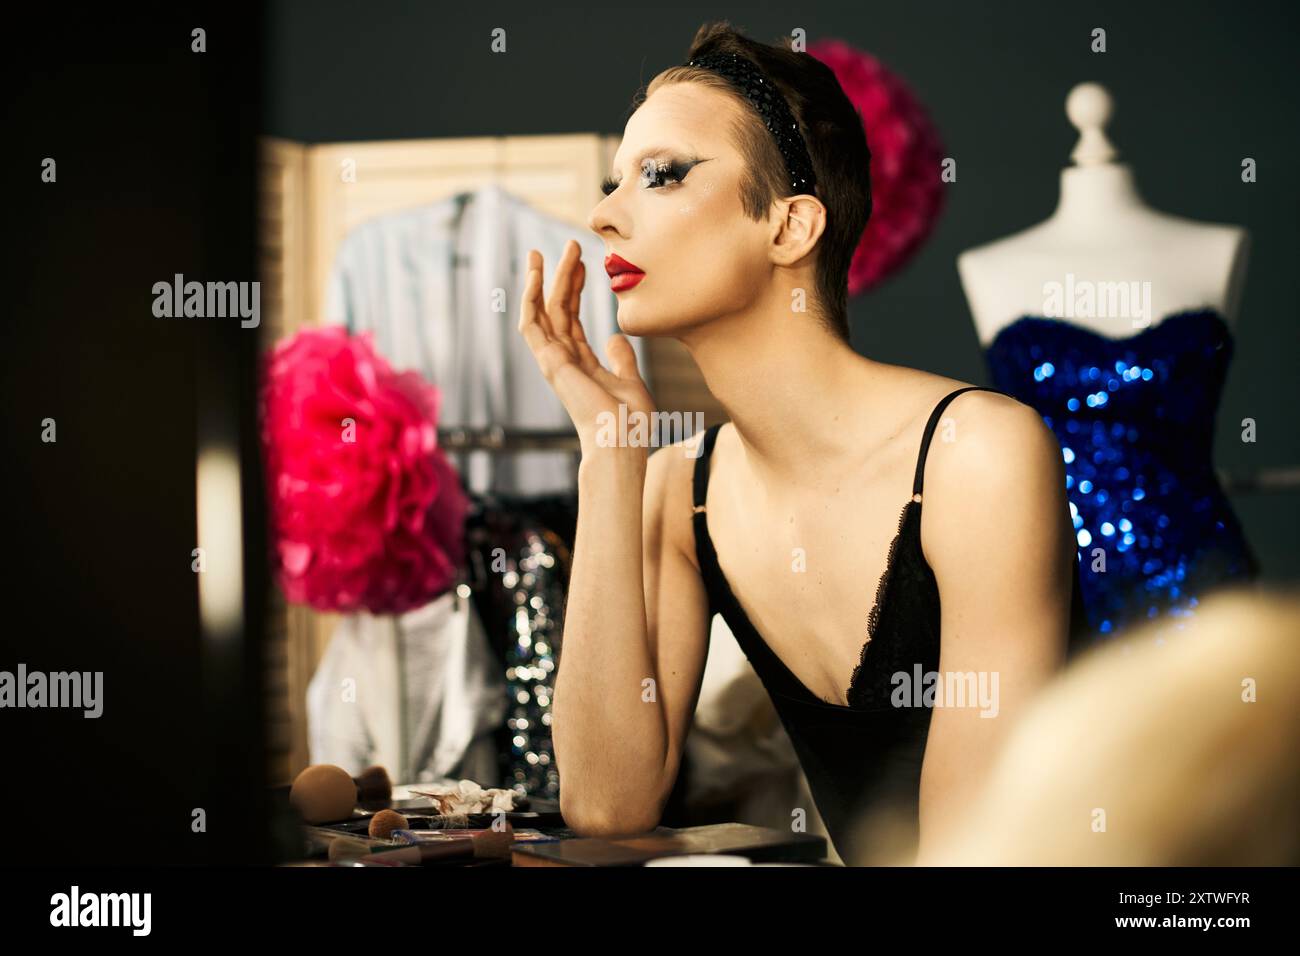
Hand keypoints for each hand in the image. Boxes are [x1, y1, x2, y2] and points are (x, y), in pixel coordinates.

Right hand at [518, 240, 655, 455]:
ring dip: (541, 280)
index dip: (576, 288)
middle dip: (561, 276)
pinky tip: (535, 275)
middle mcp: (563, 360)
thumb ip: (622, 358)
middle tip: (569, 246)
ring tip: (542, 252)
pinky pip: (532, 325)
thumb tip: (615, 335)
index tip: (584, 262)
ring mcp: (554, 361)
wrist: (620, 442)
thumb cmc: (629, 423)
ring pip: (542, 312)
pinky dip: (530, 299)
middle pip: (557, 309)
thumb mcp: (631, 381)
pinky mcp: (549, 362)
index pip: (572, 317)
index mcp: (581, 363)